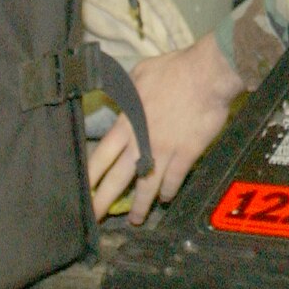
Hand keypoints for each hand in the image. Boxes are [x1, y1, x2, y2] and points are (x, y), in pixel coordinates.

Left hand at [87, 32, 244, 223]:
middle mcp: (141, 142)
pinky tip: (166, 198)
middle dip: (103, 201)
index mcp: (127, 122)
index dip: (90, 176)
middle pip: (117, 179)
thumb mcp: (141, 73)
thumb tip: (119, 96)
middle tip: (94, 219)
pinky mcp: (186, 154)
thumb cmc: (174, 69)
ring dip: (139, 205)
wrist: (208, 73)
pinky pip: (174, 179)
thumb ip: (128, 91)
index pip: (101, 156)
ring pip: (147, 186)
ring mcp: (165, 150)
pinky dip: (169, 191)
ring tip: (134, 220)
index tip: (81, 191)